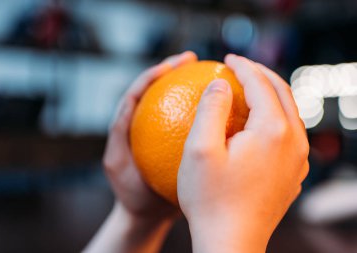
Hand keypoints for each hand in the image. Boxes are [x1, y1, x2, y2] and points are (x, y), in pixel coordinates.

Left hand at [84, 51, 197, 252]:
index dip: (150, 75)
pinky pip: (191, 122)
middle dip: (172, 68)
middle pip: (158, 89)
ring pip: (175, 102)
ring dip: (188, 84)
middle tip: (191, 58)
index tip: (169, 66)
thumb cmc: (132, 194)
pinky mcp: (176, 142)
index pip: (137, 92)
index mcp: (129, 125)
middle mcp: (146, 124)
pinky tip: (220, 105)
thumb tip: (128, 101)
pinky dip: (202, 110)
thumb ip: (119, 134)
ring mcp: (162, 132)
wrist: (148, 215)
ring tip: (206, 71)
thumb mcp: (118, 164)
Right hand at [178, 54, 308, 252]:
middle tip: (241, 67)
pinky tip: (258, 124)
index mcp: (273, 131)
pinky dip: (275, 119)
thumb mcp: (200, 149)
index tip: (227, 59)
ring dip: (271, 95)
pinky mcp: (293, 174)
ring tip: (251, 89)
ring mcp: (298, 160)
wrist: (231, 243)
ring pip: (290, 113)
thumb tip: (221, 83)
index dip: (243, 67)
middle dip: (262, 74)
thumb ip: (211, 108)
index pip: (261, 84)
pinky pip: (289, 135)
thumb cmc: (210, 199)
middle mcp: (294, 142)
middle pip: (283, 93)